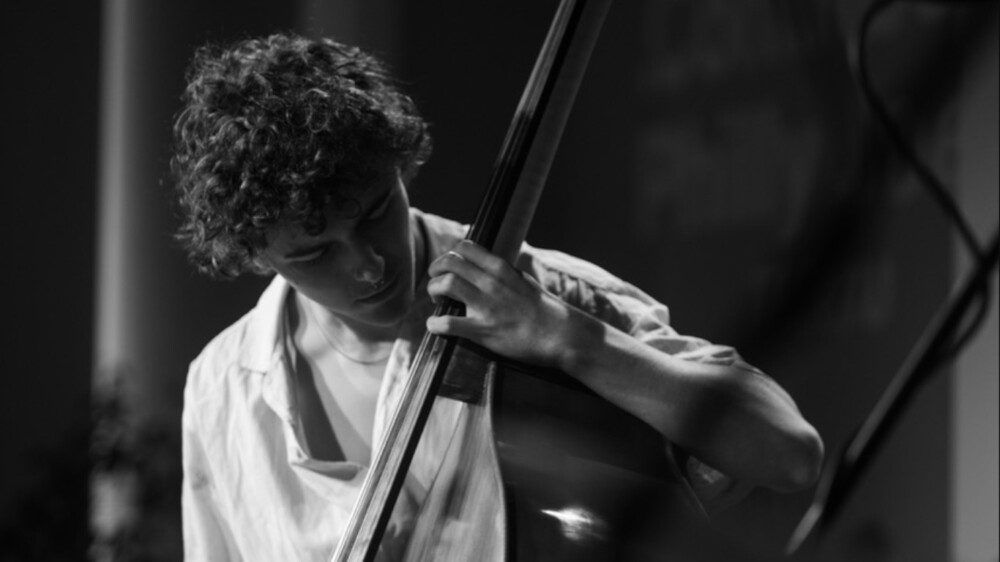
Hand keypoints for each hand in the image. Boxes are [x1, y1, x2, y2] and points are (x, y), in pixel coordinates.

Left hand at [425, 240, 571, 367]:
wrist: (559, 334)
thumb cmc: (543, 309)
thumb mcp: (522, 280)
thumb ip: (501, 274)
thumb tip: (486, 269)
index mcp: (500, 268)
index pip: (464, 247)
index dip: (449, 256)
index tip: (447, 268)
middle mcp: (491, 282)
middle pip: (449, 263)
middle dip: (435, 272)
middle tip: (435, 284)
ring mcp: (487, 305)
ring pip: (445, 285)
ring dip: (433, 291)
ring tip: (437, 300)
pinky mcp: (483, 330)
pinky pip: (449, 323)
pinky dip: (435, 324)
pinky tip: (435, 326)